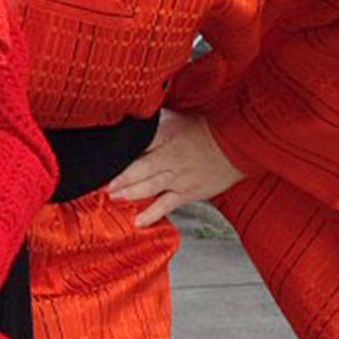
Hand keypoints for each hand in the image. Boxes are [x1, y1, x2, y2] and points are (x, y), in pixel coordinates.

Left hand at [108, 109, 244, 227]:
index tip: (103, 157)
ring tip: (113, 197)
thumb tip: (129, 116)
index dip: (119, 152)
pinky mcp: (186, 193)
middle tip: (102, 184)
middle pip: (139, 168)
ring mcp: (178, 177)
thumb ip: (152, 122)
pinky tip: (138, 221)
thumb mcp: (175, 117)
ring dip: (129, 193)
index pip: (137, 143)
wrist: (235, 145)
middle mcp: (169, 157)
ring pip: (148, 187)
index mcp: (165, 135)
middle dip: (119, 177)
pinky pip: (165, 205)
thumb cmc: (204, 129)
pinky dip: (151, 215)